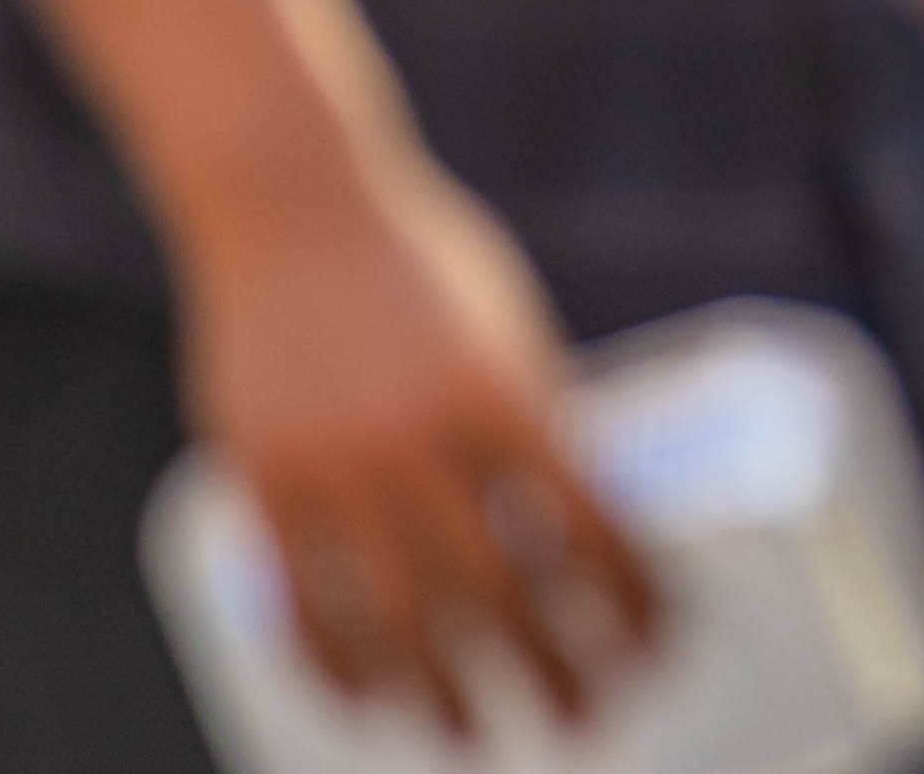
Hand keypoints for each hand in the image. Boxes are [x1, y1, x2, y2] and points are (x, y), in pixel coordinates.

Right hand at [178, 155, 657, 731]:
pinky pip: (304, 602)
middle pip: (502, 592)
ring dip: (444, 693)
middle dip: (555, 669)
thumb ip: (532, 423)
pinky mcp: (262, 480)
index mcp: (507, 394)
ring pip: (400, 618)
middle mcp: (423, 438)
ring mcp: (336, 465)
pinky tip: (368, 700)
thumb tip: (576, 530)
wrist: (295, 203)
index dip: (632, 598)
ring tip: (475, 735)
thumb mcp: (505, 330)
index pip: (592, 525)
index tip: (660, 646)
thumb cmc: (424, 265)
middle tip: (589, 722)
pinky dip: (339, 665)